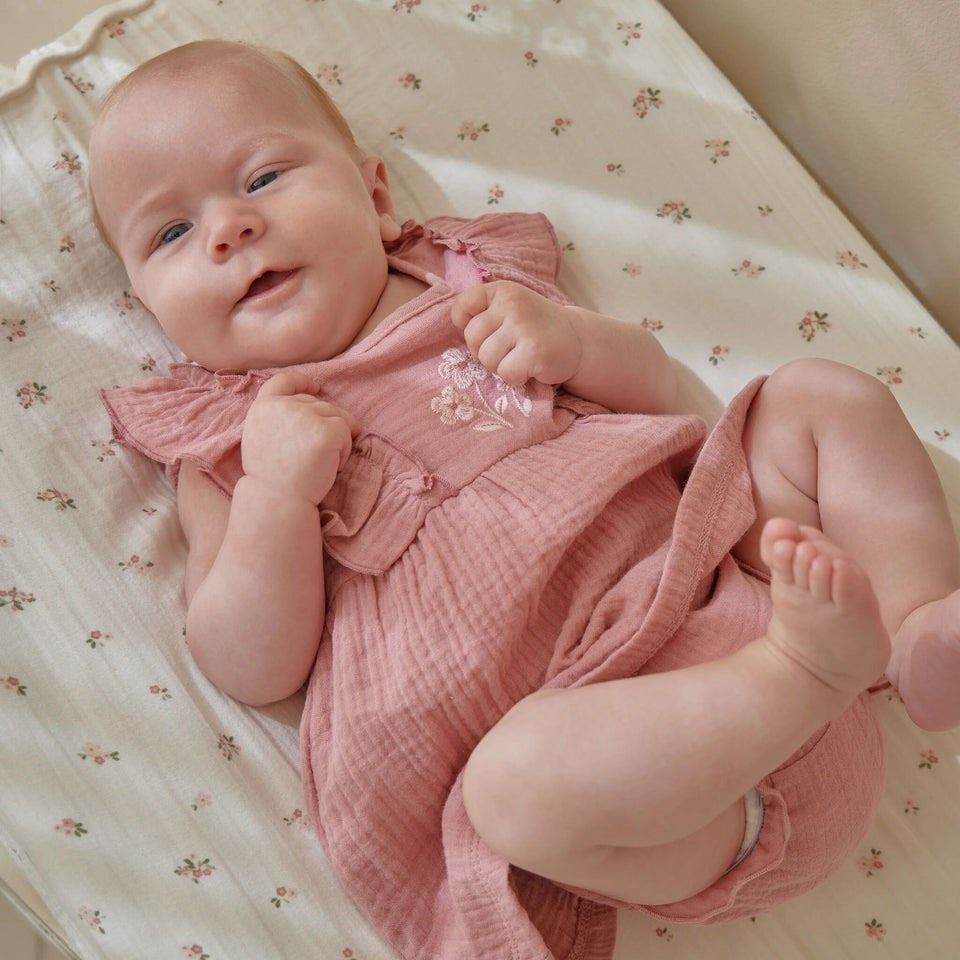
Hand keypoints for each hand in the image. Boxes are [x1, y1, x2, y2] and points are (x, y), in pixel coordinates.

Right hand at [241, 370, 359, 505]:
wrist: (277, 500)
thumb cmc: (272, 478)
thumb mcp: (261, 438)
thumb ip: (277, 418)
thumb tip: (309, 403)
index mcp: (263, 407)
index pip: (283, 382)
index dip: (302, 382)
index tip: (316, 388)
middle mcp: (284, 406)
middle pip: (319, 404)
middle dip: (326, 425)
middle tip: (315, 456)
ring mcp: (306, 416)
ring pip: (337, 417)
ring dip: (337, 439)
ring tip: (320, 463)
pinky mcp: (327, 431)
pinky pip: (348, 432)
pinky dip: (345, 451)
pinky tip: (329, 467)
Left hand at [449, 280, 581, 387]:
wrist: (578, 342)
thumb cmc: (535, 329)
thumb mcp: (509, 309)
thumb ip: (482, 313)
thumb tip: (454, 329)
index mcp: (502, 290)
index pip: (462, 307)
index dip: (467, 326)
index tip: (488, 333)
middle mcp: (511, 303)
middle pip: (472, 338)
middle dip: (485, 351)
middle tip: (509, 350)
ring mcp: (523, 326)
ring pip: (486, 358)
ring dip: (501, 366)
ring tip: (521, 358)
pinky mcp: (534, 350)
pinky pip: (506, 373)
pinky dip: (516, 378)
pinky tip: (531, 368)